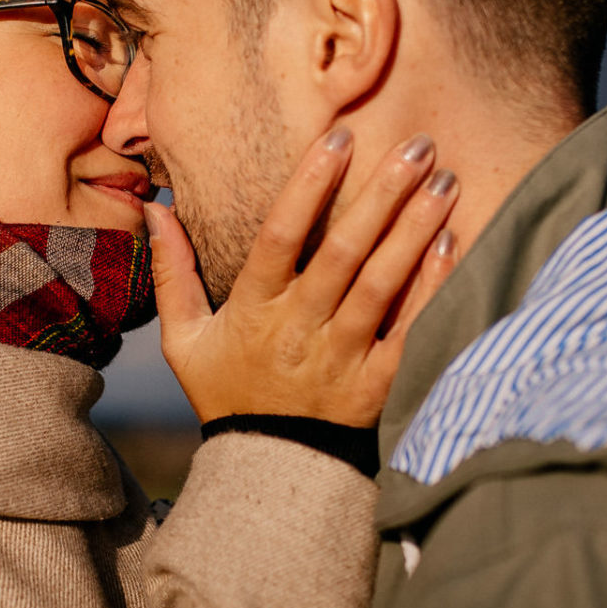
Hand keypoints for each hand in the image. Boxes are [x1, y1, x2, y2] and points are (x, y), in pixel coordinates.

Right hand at [145, 128, 460, 426]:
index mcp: (252, 309)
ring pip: (382, 285)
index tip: (340, 136)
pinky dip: (431, 288)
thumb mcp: (183, 338)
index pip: (281, 235)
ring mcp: (340, 358)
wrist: (267, 470)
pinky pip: (409, 331)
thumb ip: (171, 271)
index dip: (310, 184)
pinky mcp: (376, 386)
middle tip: (418, 144)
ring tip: (446, 182)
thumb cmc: (225, 391)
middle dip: (383, 193)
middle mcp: (298, 329)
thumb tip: (155, 208)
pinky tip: (451, 245)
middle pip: (344, 252)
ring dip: (416, 230)